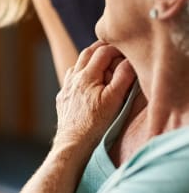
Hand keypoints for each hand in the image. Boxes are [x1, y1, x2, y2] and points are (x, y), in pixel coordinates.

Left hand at [54, 41, 135, 155]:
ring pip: (77, 65)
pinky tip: (87, 83)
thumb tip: (129, 61)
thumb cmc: (96, 124)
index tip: (126, 52)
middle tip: (114, 49)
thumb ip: (123, 77)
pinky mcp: (62, 99)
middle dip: (101, 48)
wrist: (73, 144)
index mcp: (87, 75)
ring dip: (90, 61)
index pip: (102, 51)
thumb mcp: (114, 99)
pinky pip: (71, 80)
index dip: (116, 48)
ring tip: (102, 65)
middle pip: (87, 53)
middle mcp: (74, 78)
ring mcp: (66, 88)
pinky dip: (81, 75)